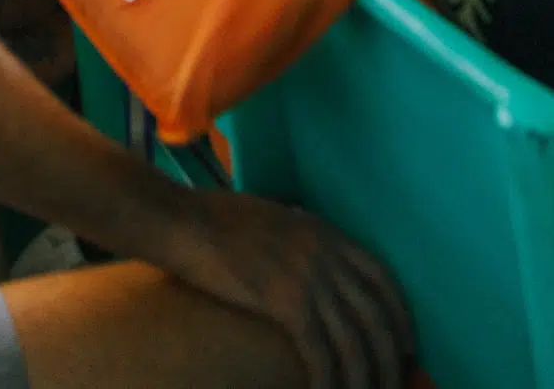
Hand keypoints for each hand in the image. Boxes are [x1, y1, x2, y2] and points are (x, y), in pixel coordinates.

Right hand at [168, 190, 412, 388]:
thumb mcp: (275, 219)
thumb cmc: (216, 219)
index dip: (401, 317)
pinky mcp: (285, 301)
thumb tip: (312, 261)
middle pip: (376, 316)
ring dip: (364, 379)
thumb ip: (302, 238)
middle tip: (392, 386)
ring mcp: (307, 276)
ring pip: (354, 342)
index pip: (383, 279)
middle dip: (391, 359)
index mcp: (325, 232)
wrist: (182, 220)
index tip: (408, 345)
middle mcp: (325, 253)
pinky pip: (321, 354)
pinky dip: (329, 381)